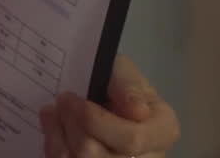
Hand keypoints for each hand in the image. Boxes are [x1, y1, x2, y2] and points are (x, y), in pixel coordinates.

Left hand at [37, 53, 179, 157]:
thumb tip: (137, 111)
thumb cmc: (119, 84)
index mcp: (163, 130)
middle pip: (99, 156)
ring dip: (60, 138)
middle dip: (72, 126)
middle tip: (61, 102)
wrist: (107, 100)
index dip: (95, 121)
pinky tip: (56, 133)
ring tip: (55, 115)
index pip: (131, 140)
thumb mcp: (123, 71)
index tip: (71, 99)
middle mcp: (149, 157)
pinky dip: (56, 149)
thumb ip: (128, 85)